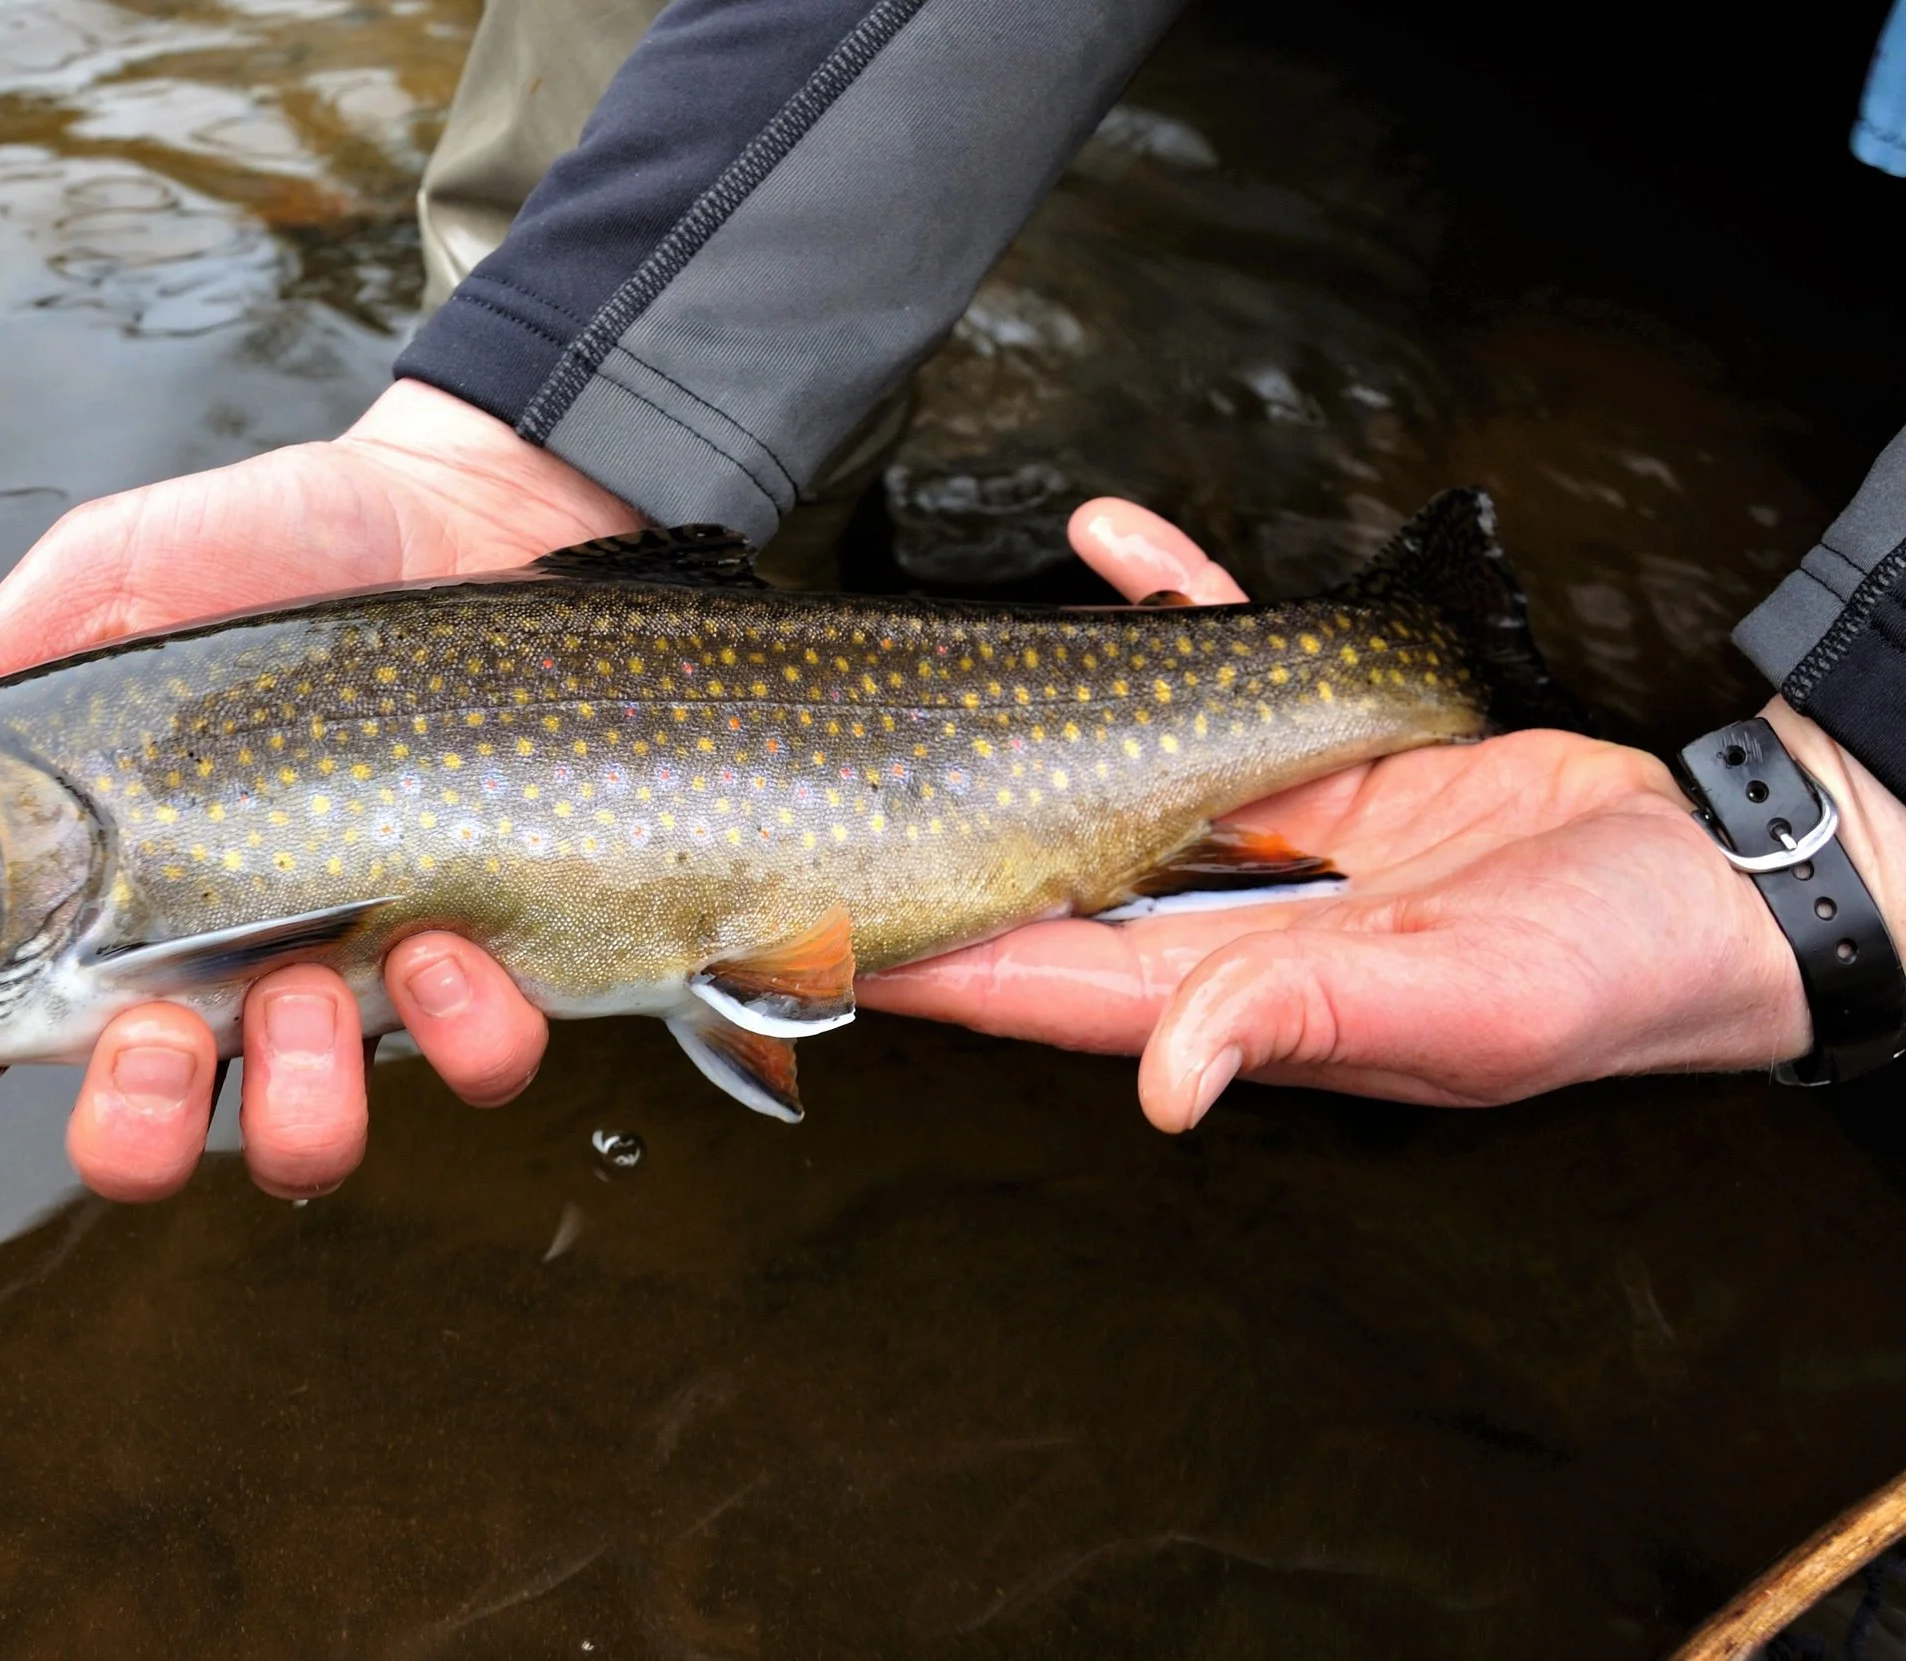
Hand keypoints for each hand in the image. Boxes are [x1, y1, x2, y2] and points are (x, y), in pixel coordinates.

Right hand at [0, 381, 637, 1199]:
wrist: (461, 510)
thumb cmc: (263, 549)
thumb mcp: (105, 587)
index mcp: (78, 907)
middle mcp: (201, 972)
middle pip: (135, 1140)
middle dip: (134, 1124)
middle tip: (149, 1031)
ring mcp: (343, 982)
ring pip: (301, 1141)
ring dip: (297, 1090)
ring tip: (309, 977)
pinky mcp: (477, 965)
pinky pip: (475, 1065)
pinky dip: (461, 1029)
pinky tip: (443, 938)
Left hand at [864, 502, 1905, 1128]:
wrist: (1727, 878)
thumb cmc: (1612, 970)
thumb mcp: (1465, 1005)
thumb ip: (1305, 1021)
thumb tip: (1168, 1083)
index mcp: (1232, 992)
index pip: (1035, 979)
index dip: (919, 955)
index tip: (797, 926)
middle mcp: (1220, 910)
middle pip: (1037, 871)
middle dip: (928, 834)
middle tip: (801, 781)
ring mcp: (1262, 820)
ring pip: (1105, 755)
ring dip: (1016, 707)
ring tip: (914, 659)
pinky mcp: (1321, 738)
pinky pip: (1220, 657)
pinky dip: (1167, 598)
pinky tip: (1111, 541)